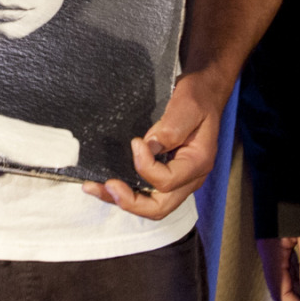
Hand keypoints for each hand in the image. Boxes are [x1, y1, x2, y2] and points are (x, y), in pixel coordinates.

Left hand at [81, 69, 226, 219]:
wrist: (205, 93)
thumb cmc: (198, 97)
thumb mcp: (188, 105)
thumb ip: (172, 128)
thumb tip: (149, 147)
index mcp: (197, 163)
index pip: (167, 180)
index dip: (145, 166)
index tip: (135, 142)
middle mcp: (189, 178)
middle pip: (160, 207)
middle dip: (130, 201)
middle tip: (107, 185)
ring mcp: (178, 180)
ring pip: (151, 205)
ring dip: (122, 201)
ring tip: (94, 188)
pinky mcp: (167, 175)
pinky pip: (147, 193)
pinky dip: (126, 193)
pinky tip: (105, 184)